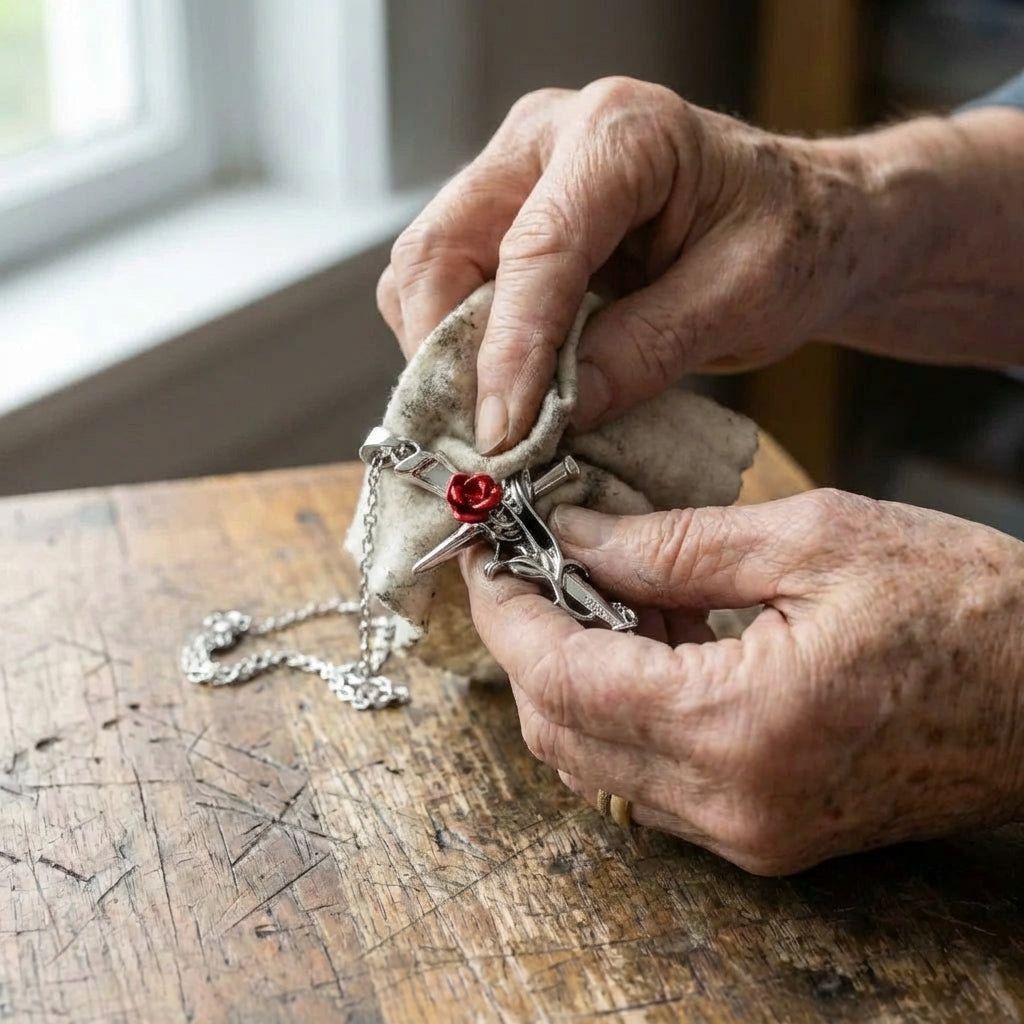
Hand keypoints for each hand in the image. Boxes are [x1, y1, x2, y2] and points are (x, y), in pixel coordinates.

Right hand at [378, 77, 881, 451]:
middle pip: (442, 248)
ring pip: (428, 269)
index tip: (503, 436)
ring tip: (489, 424)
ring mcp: (516, 175)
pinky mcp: (505, 219)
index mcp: (621, 133)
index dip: (511, 351)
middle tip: (481, 441)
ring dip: (445, 356)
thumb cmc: (791, 241)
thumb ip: (648, 349)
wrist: (801, 219)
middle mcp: (546, 138)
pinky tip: (497, 392)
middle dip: (449, 355)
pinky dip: (459, 347)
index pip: (537, 248)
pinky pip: (449, 286)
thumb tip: (558, 413)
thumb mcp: (743, 298)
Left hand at [463, 489, 1023, 873]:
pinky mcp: (763, 831)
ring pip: (595, 760)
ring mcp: (747, 830)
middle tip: (530, 565)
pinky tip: (646, 640)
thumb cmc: (963, 605)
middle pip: (561, 732)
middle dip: (526, 643)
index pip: (562, 679)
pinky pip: (647, 775)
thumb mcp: (812, 539)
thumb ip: (673, 545)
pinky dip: (620, 707)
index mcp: (742, 725)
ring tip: (599, 590)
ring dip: (570, 674)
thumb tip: (575, 538)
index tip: (486, 555)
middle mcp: (732, 802)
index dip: (507, 614)